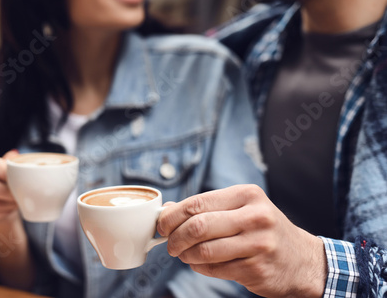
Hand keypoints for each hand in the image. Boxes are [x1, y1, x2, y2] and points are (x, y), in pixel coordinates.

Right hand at [0, 150, 19, 226]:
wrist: (8, 203)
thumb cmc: (9, 181)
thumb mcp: (12, 169)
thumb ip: (13, 162)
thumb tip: (14, 153)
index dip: (4, 171)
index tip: (19, 176)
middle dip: (9, 191)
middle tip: (23, 193)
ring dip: (9, 203)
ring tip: (19, 200)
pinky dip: (6, 212)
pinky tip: (11, 208)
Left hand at [157, 184, 327, 297]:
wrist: (301, 259)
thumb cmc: (263, 230)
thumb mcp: (241, 209)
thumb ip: (206, 208)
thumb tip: (166, 210)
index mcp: (247, 195)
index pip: (197, 203)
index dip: (172, 216)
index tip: (161, 225)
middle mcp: (255, 216)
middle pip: (198, 226)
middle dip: (175, 237)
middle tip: (169, 245)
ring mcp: (258, 243)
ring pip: (204, 250)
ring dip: (186, 255)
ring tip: (184, 255)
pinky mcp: (256, 268)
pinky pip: (215, 269)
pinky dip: (200, 267)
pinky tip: (200, 263)